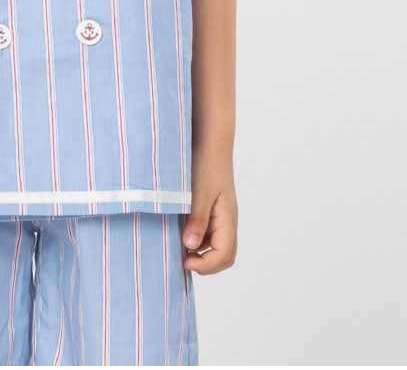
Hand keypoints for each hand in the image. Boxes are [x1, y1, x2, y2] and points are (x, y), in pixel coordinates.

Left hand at [181, 145, 237, 273]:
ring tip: (178, 246)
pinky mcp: (212, 210)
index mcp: (228, 219)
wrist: (209, 142)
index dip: (205, 265)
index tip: (184, 261)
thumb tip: (190, 247)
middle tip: (182, 259)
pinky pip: (208, 233)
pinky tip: (179, 231)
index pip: (224, 256)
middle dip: (205, 264)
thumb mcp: (199, 193)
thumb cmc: (206, 164)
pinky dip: (196, 239)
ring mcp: (220, 216)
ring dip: (200, 252)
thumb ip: (197, 220)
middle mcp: (227, 221)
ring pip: (216, 246)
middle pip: (224, 256)